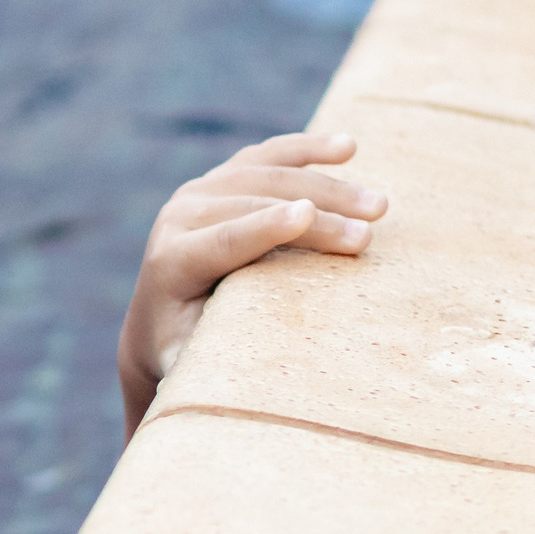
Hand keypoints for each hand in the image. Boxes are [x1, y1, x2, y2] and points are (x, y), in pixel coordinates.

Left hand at [117, 133, 386, 435]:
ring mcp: (198, 191)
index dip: (265, 227)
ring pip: (268, 176)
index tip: (306, 215)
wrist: (155, 325)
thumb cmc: (184, 354)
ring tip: (379, 206)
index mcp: (171, 262)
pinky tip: (348, 147)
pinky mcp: (220, 178)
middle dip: (318, 218)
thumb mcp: (189, 365)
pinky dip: (307, 151)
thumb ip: (207, 364)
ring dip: (328, 187)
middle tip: (371, 233)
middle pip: (257, 206)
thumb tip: (243, 386)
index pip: (224, 240)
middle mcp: (179, 217)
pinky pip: (268, 157)